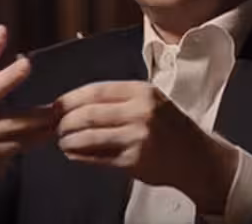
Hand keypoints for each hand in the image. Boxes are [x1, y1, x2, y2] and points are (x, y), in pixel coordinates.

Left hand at [55, 81, 237, 213]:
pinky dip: (81, 156)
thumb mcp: (150, 102)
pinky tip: (73, 154)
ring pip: (90, 136)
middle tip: (54, 126)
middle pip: (89, 113)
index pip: (96, 90)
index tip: (56, 105)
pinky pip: (98, 157)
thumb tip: (76, 104)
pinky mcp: (135, 160)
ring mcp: (138, 137)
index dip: (71, 99)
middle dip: (65, 121)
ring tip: (62, 141)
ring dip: (69, 140)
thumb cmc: (170, 127)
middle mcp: (141, 111)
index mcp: (142, 91)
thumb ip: (118, 100)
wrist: (197, 158)